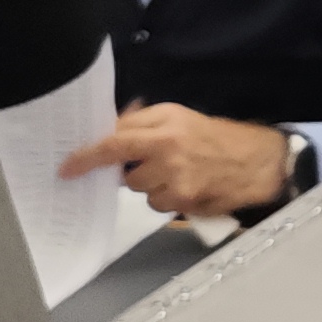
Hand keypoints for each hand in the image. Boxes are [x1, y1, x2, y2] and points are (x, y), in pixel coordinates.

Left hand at [64, 105, 292, 218]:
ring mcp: (176, 178)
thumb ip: (141, 122)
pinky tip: (187, 187)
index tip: (66, 169)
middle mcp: (168, 149)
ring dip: (152, 186)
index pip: (115, 140)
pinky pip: (158, 205)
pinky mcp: (185, 200)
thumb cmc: (213, 135)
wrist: (255, 160)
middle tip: (154, 163)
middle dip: (133, 171)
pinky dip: (167, 198)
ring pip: (140, 191)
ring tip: (177, 174)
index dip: (87, 156)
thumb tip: (107, 130)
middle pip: (125, 172)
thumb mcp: (178, 117)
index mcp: (164, 123)